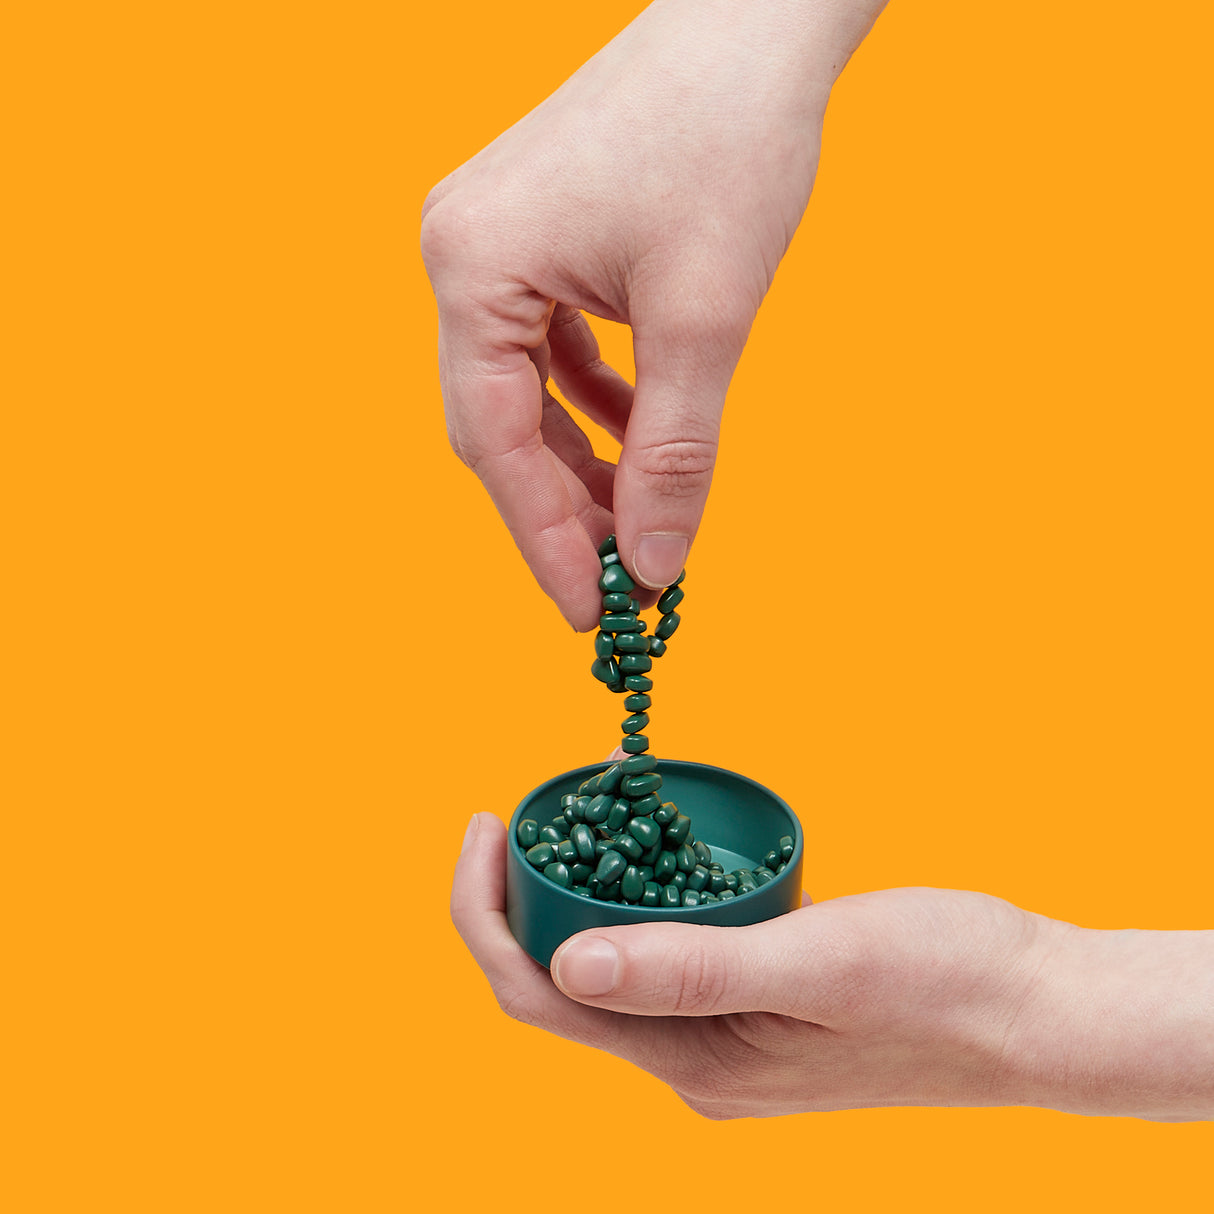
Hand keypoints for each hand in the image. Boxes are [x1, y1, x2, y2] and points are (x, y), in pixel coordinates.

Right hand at [422, 0, 886, 627]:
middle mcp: (461, 254)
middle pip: (498, 424)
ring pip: (522, 395)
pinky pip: (546, 352)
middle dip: (563, 506)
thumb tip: (658, 566)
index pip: (493, 441)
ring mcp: (491, 245)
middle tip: (625, 577)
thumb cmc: (729, 140)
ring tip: (636, 519)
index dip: (544, 539)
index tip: (594, 613)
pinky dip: (591, 404)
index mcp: (473, 265)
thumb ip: (673, 455)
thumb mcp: (704, 318)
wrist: (756, 19)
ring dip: (579, 462)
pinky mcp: (533, 242)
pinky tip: (637, 433)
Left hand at [452, 813, 1213, 1118]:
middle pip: (562, 981)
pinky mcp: (756, 997)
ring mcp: (724, 1031)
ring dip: (581, 892)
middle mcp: (694, 1057)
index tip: (484, 823)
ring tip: (574, 813)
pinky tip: (652, 842)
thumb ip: (691, 969)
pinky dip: (642, 893)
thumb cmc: (941, 982)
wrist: (1034, 1006)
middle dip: (522, 897)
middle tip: (520, 810)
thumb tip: (564, 966)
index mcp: (694, 1063)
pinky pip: (669, 946)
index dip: (488, 914)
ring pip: (614, 961)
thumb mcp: (815, 962)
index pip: (540, 997)